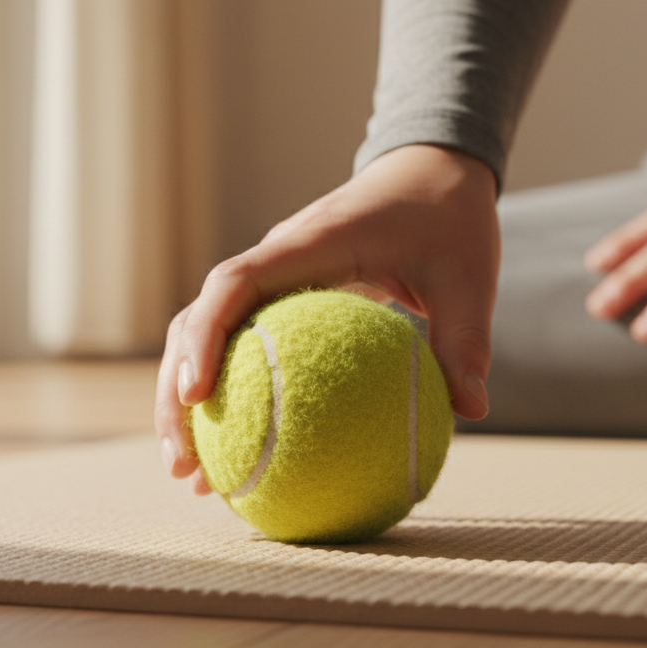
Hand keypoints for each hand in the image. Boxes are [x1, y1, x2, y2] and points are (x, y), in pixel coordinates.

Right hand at [156, 144, 500, 494]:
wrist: (434, 170)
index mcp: (310, 243)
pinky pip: (240, 346)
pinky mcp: (280, 297)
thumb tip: (470, 410)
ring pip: (203, 337)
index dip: (204, 336)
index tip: (196, 396)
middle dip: (176, 394)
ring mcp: (272, 279)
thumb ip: (466, 339)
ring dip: (186, 403)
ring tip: (195, 477)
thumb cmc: (450, 219)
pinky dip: (229, 395)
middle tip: (183, 466)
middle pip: (194, 322)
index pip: (233, 283)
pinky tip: (243, 455)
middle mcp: (276, 259)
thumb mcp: (470, 277)